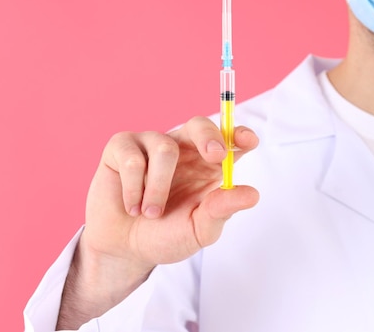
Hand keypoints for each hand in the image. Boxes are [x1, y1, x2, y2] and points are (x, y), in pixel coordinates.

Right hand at [57, 117, 258, 328]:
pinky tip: (131, 206)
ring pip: (164, 149)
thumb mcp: (198, 230)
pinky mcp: (121, 148)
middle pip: (199, 125)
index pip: (229, 140)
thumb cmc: (165, 236)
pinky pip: (132, 158)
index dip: (239, 134)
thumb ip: (221, 211)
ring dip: (158, 188)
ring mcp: (150, 145)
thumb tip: (252, 194)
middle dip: (209, 136)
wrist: (123, 248)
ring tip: (151, 214)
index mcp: (208, 165)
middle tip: (214, 157)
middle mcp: (182, 149)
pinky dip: (133, 189)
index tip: (248, 141)